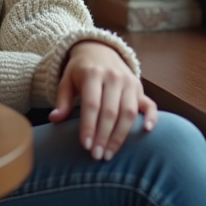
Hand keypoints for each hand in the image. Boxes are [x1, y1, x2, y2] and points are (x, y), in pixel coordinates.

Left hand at [47, 40, 158, 159]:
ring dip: (121, 136)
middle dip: (104, 137)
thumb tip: (54, 119)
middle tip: (97, 156)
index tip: (85, 145)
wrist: (100, 49)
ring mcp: (129, 82)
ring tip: (109, 153)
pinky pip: (150, 104)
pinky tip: (146, 131)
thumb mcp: (66, 80)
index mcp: (93, 74)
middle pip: (111, 111)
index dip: (89, 126)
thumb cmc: (80, 70)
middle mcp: (113, 77)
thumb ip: (62, 100)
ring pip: (129, 112)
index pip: (92, 104)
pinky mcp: (140, 87)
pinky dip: (151, 118)